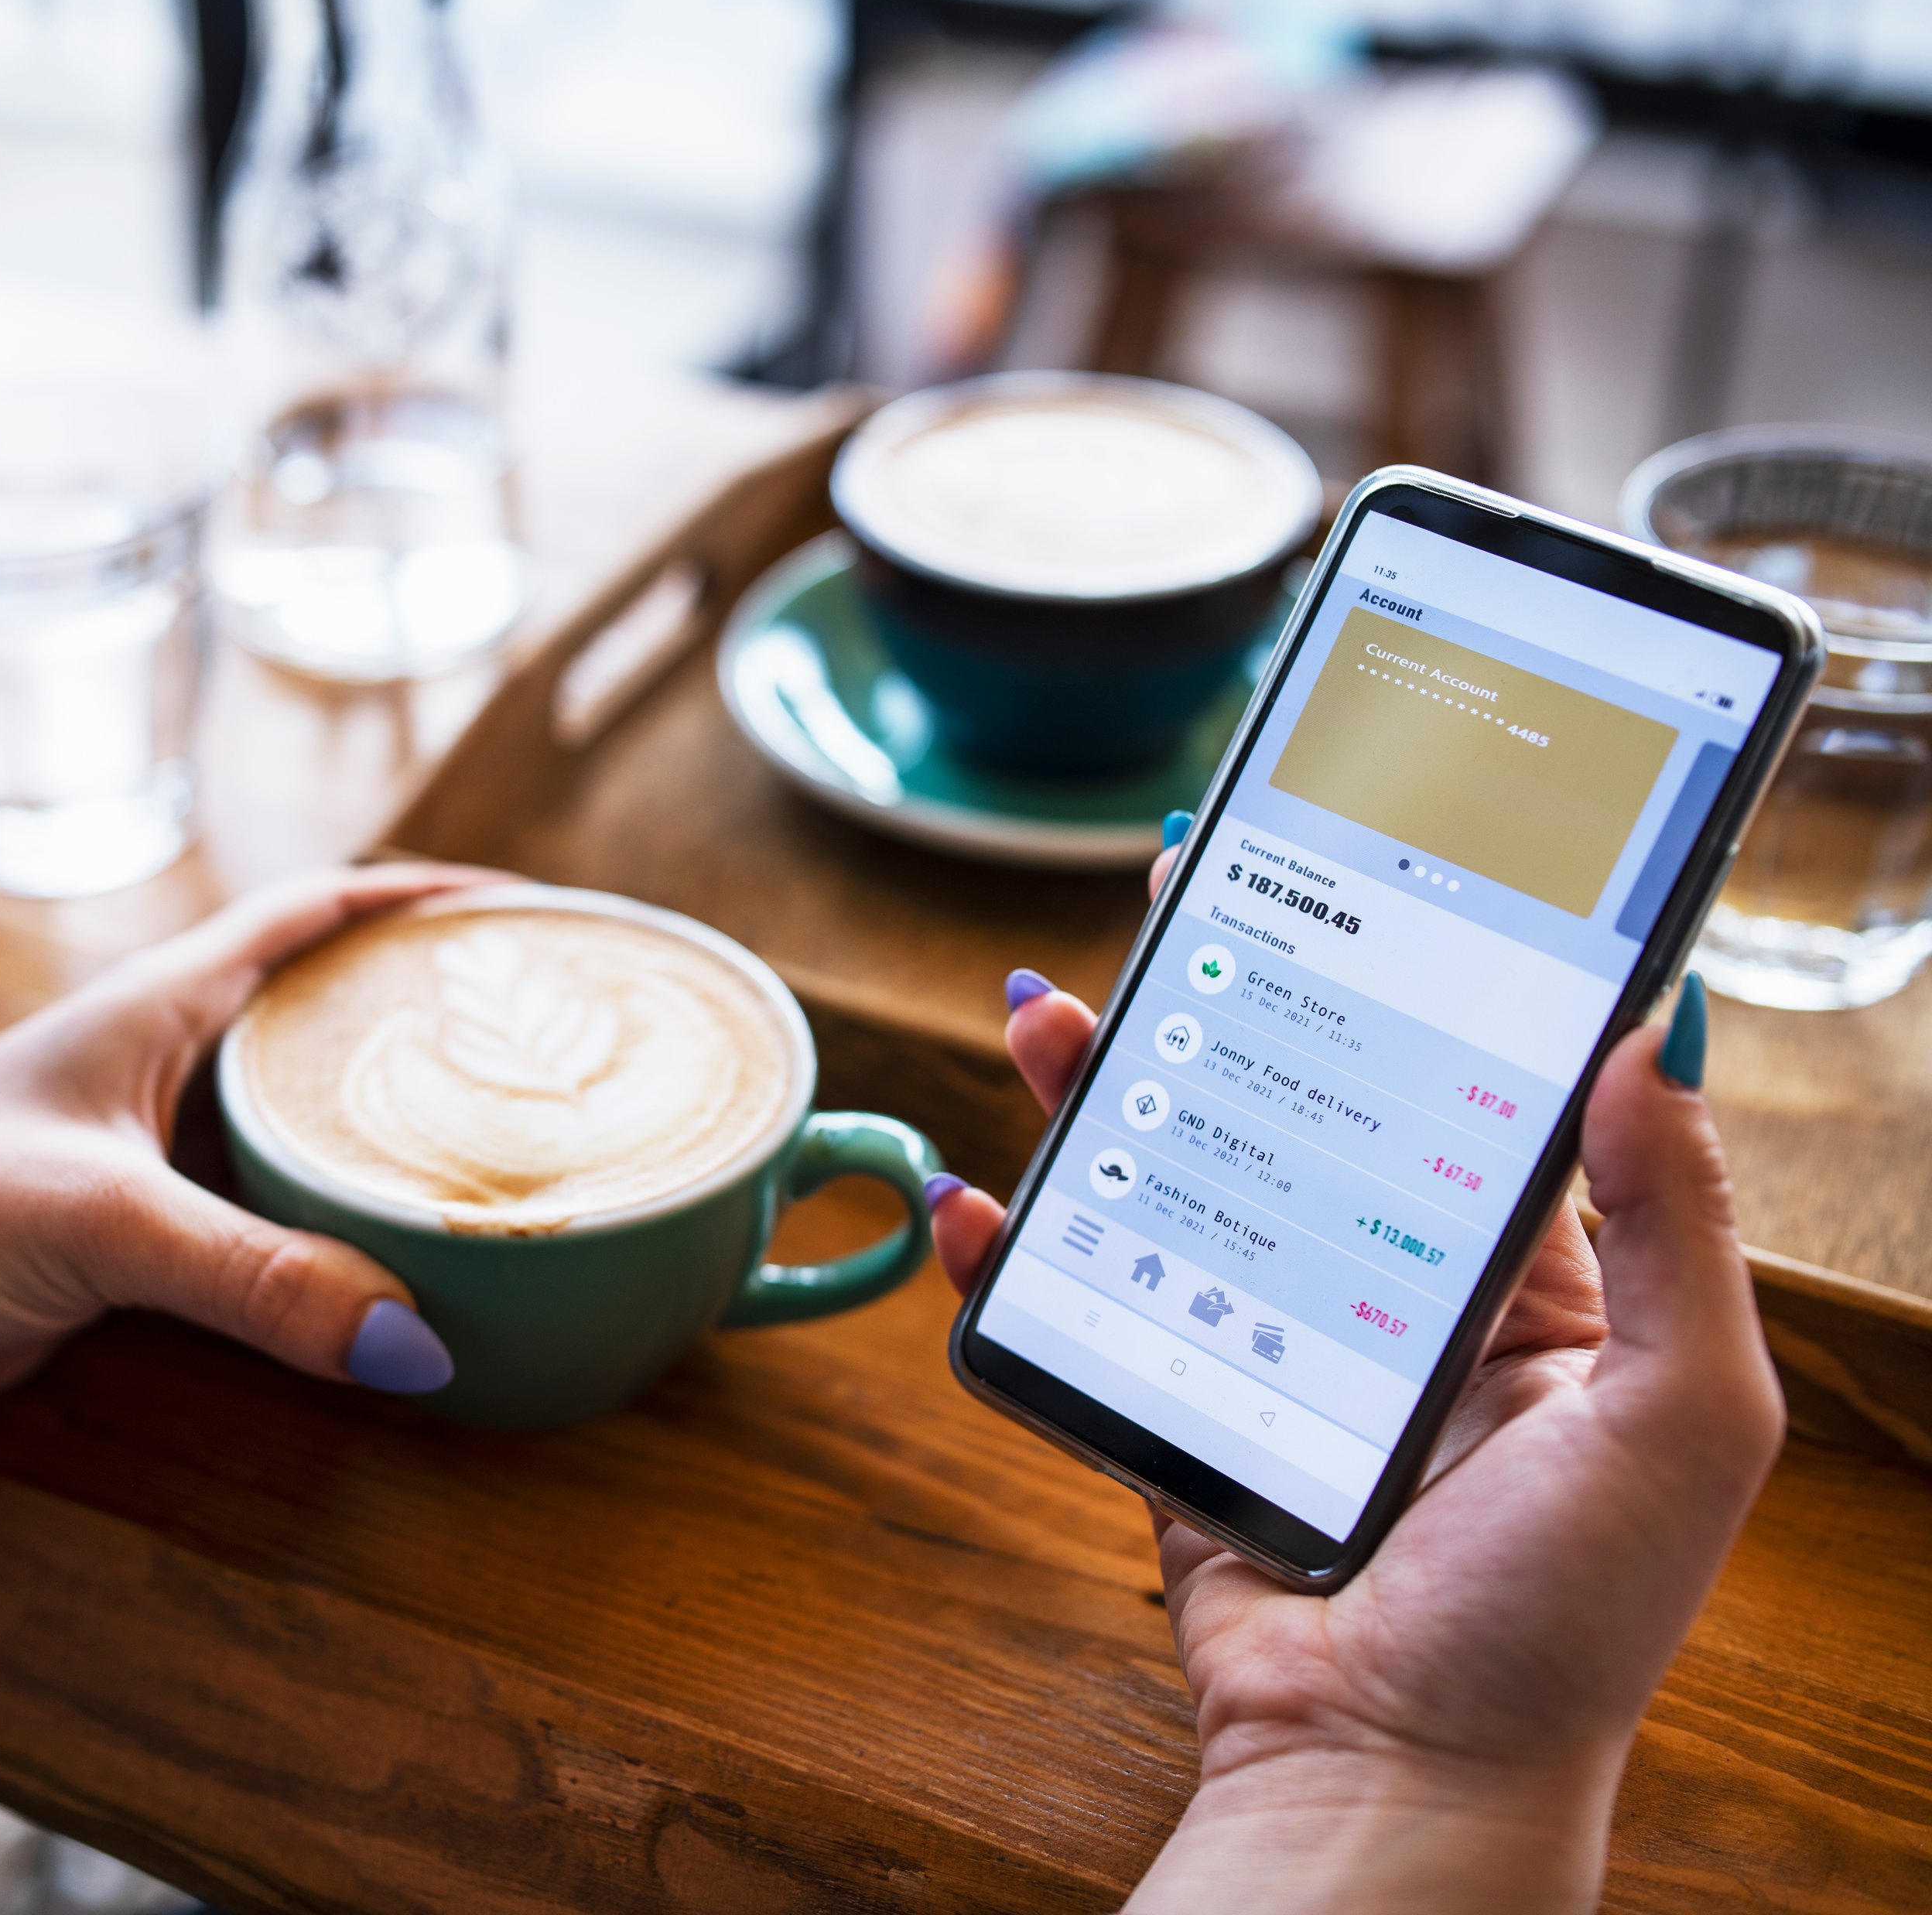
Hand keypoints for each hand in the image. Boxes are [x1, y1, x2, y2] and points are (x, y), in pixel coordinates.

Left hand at [0, 863, 502, 1463]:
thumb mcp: (97, 1226)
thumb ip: (256, 1278)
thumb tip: (420, 1341)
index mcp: (157, 1007)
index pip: (318, 913)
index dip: (428, 897)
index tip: (536, 910)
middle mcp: (166, 1064)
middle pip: (333, 1013)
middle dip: (441, 1014)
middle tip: (561, 1041)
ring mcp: (156, 1155)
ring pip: (311, 1123)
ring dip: (400, 1129)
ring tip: (518, 1150)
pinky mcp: (143, 1244)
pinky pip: (279, 1219)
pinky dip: (350, 1229)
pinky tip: (409, 1261)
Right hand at [934, 847, 1782, 1912]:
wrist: (1396, 1784)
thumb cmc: (1563, 1623)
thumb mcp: (1677, 1416)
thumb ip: (1674, 1230)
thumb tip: (1644, 1040)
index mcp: (1528, 1296)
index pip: (1455, 1090)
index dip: (1402, 973)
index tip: (1349, 867)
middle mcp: (1389, 1311)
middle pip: (1289, 1111)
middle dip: (1224, 998)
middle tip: (1173, 889)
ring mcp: (1268, 1364)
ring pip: (1170, 1190)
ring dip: (1097, 1099)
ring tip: (1040, 1018)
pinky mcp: (1170, 1428)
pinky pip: (1077, 1322)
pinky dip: (1006, 1264)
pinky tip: (973, 1206)